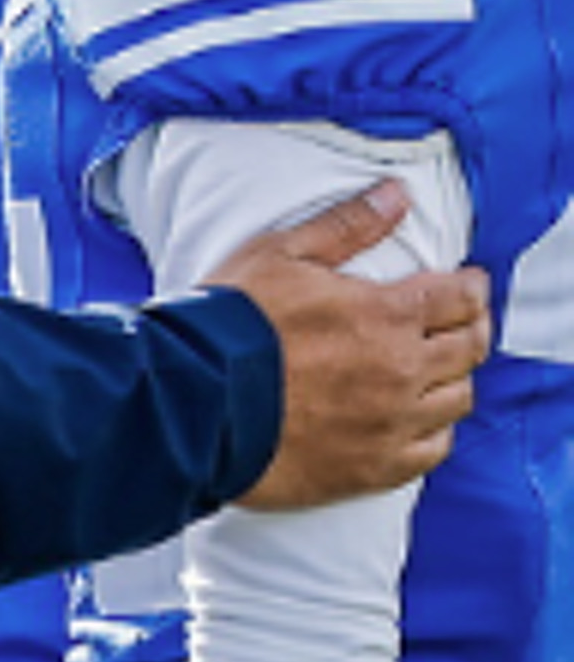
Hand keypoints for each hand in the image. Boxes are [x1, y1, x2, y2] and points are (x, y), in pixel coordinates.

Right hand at [212, 182, 489, 509]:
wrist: (190, 402)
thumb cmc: (229, 324)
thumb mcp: (279, 255)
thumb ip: (345, 226)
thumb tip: (396, 195)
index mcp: (386, 313)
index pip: (461, 297)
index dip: (469, 286)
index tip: (465, 284)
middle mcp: (402, 369)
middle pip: (470, 347)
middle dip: (470, 328)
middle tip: (458, 322)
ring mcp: (391, 423)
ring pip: (457, 399)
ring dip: (451, 379)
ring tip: (434, 371)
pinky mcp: (373, 467)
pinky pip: (432, 451)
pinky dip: (432, 432)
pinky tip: (414, 421)